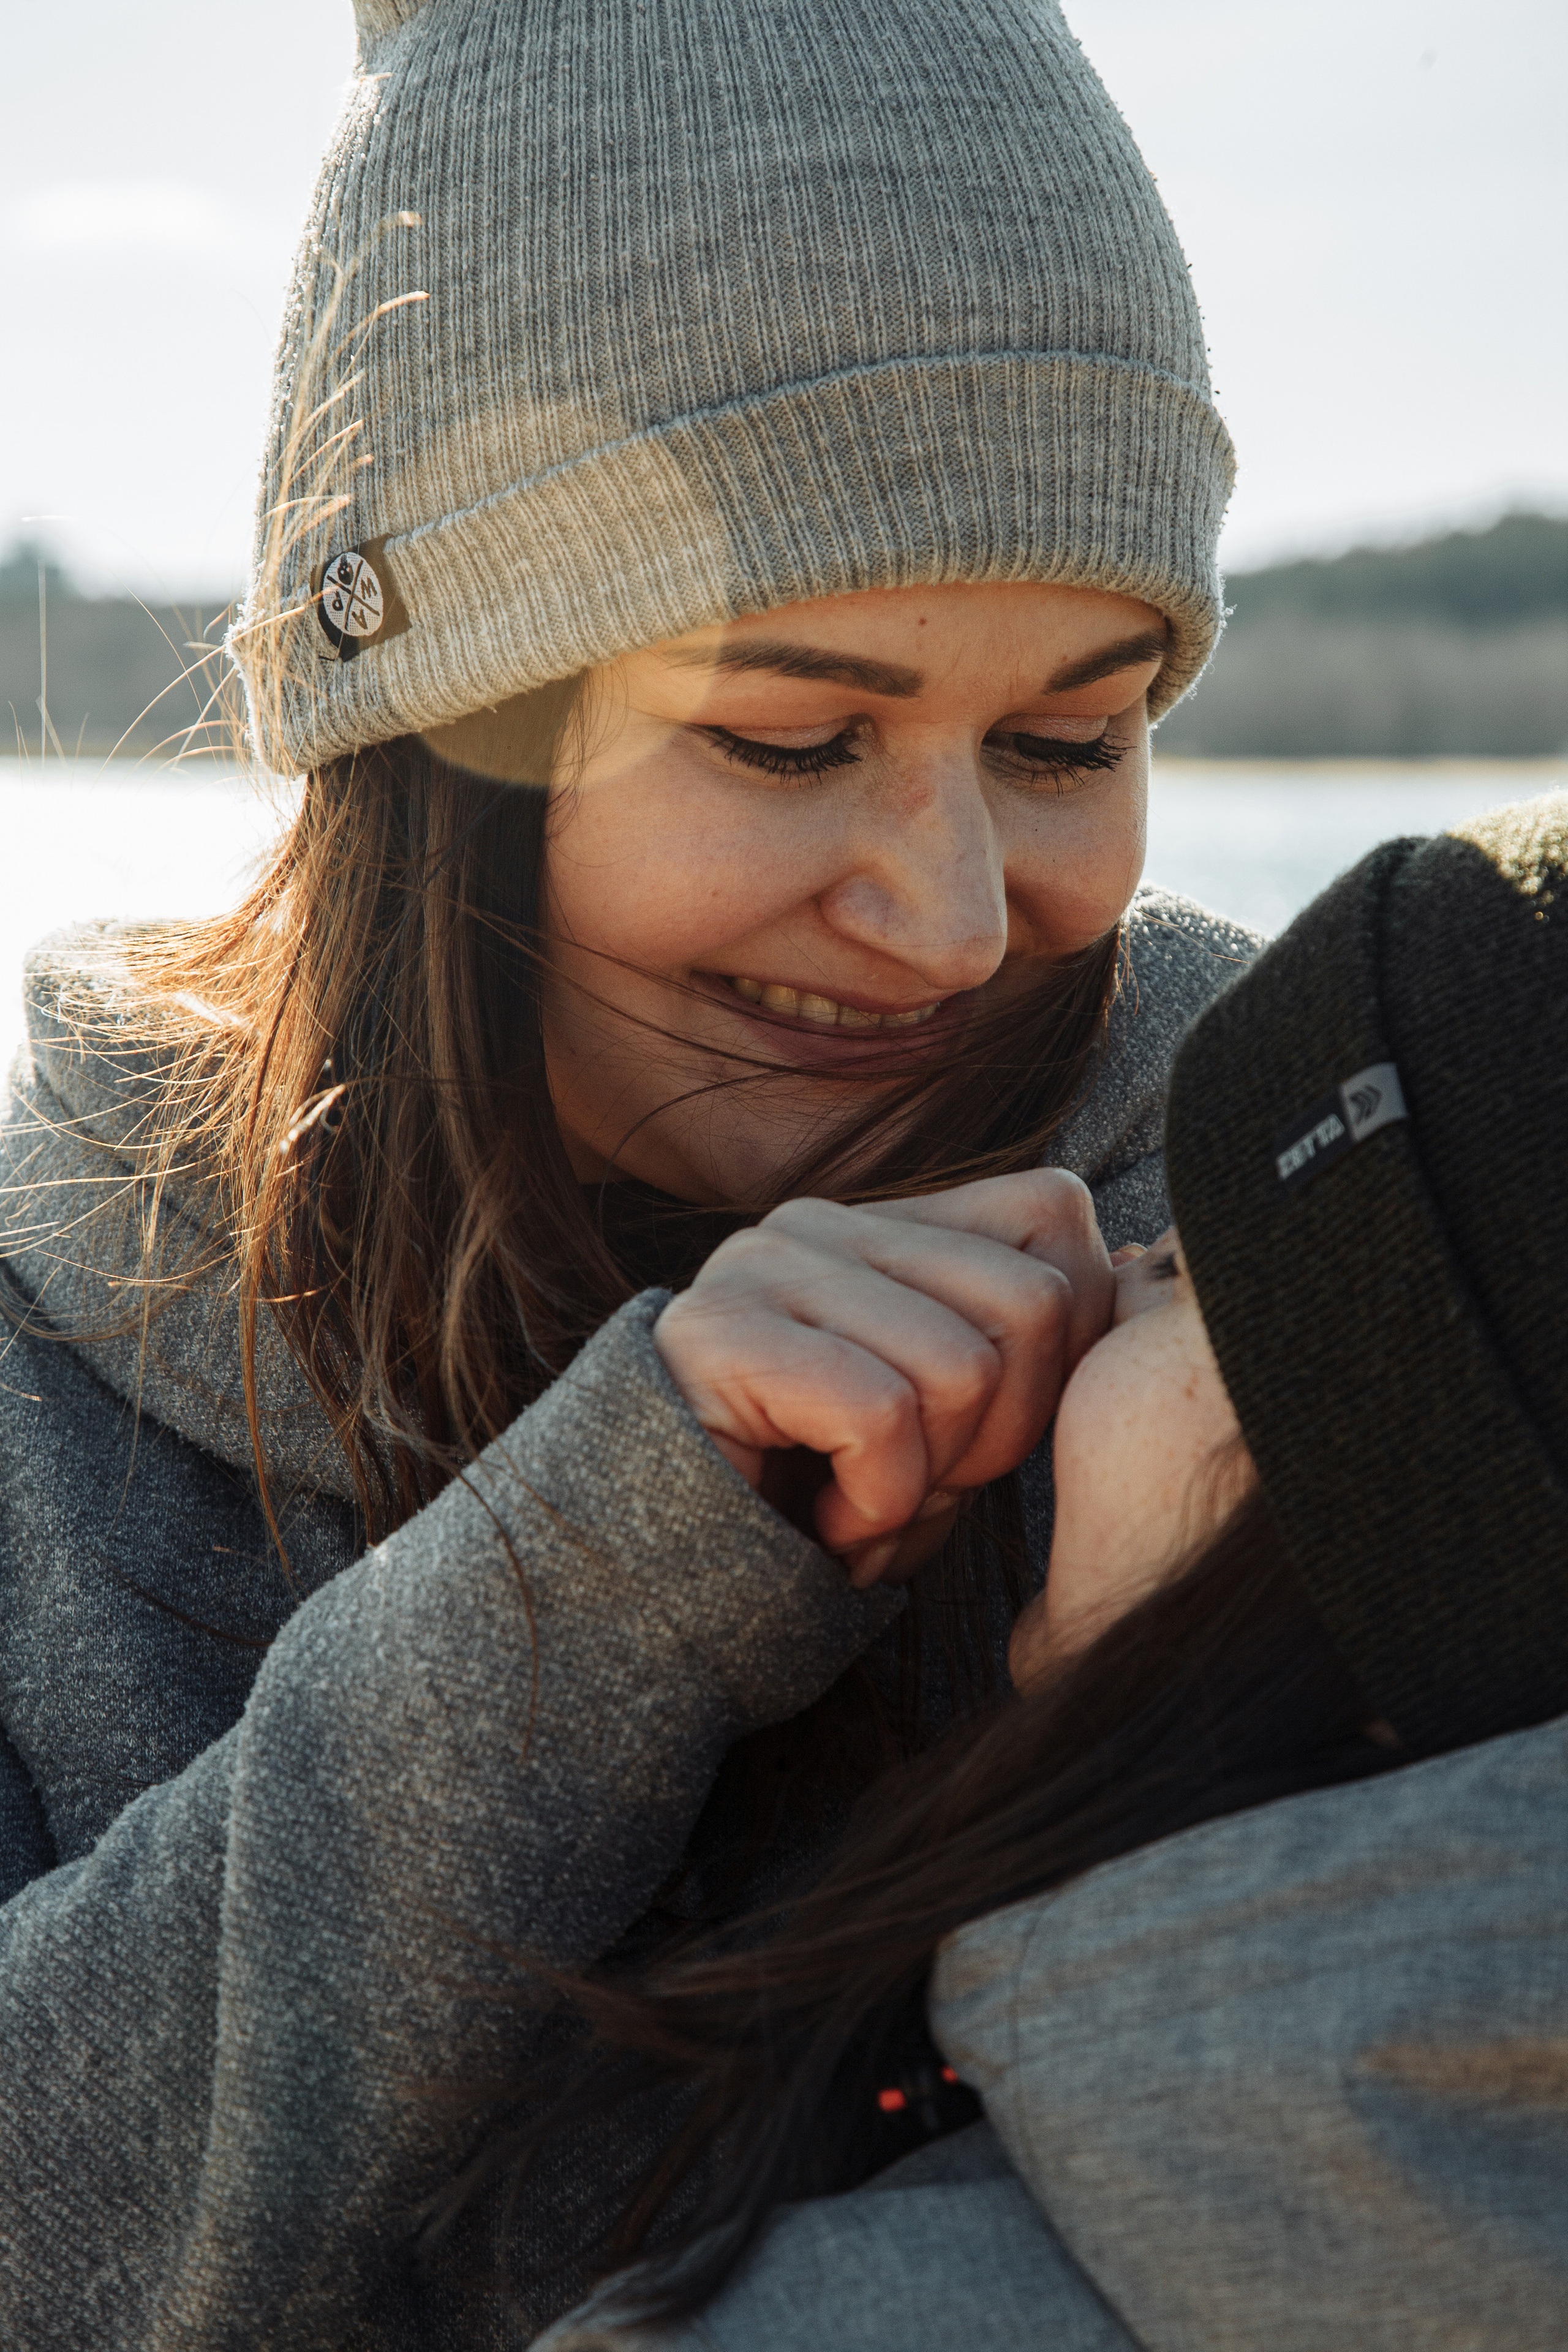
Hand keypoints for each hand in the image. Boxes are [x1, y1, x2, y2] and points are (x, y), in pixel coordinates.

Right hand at [652, 1171, 1112, 1583]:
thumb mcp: (951, 1424)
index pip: (1055, 1215)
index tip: (986, 1436)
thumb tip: (1140, 1275)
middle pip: (1034, 1301)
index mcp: (885, 1224)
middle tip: (919, 1486)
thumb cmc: (820, 1505)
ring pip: (964, 1367)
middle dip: (1003, 1434)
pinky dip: (873, 1504)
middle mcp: (822, 1223)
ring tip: (860, 1504)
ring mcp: (764, 1266)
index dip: (1063, 1348)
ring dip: (930, 1481)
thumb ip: (1025, 1349)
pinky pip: (881, 1417)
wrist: (656, 1587)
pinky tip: (822, 1521)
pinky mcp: (719, 1334)